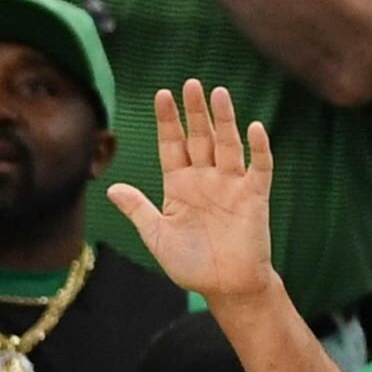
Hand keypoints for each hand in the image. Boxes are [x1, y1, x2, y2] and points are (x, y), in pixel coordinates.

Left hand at [108, 81, 281, 309]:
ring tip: (218, 93)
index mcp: (180, 186)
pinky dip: (259, 148)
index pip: (172, 145)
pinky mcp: (254, 196)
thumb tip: (111, 189)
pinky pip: (259, 167)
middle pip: (199, 138)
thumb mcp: (157, 236)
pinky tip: (254, 128)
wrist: (225, 287)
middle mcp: (206, 179)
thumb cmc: (191, 264)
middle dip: (194, 112)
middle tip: (190, 84)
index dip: (168, 121)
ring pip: (228, 145)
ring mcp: (231, 185)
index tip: (161, 95)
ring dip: (224, 120)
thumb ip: (138, 210)